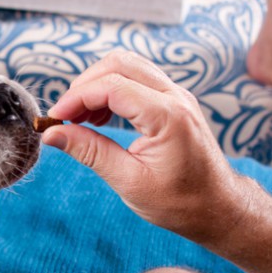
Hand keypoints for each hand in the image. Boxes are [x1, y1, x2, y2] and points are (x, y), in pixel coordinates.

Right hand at [42, 51, 249, 243]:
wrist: (219, 208)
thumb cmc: (181, 202)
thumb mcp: (129, 182)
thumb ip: (90, 152)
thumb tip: (52, 134)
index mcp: (168, 116)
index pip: (111, 86)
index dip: (76, 98)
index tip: (54, 119)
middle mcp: (176, 97)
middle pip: (119, 63)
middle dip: (85, 85)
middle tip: (65, 116)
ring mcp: (178, 96)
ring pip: (128, 66)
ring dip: (98, 85)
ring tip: (80, 119)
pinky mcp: (175, 102)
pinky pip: (138, 79)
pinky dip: (112, 90)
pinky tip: (100, 118)